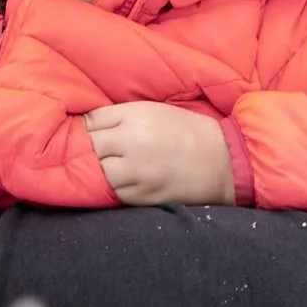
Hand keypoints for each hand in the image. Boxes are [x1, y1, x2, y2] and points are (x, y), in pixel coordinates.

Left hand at [84, 101, 234, 206]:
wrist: (220, 161)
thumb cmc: (185, 131)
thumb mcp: (153, 111)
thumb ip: (120, 116)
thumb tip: (86, 125)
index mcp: (135, 117)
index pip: (91, 122)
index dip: (87, 129)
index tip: (89, 134)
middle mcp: (132, 143)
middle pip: (90, 147)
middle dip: (90, 150)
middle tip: (98, 152)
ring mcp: (136, 172)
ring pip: (98, 173)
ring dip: (101, 171)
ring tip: (112, 167)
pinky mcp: (142, 195)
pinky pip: (114, 192)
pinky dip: (115, 188)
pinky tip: (126, 181)